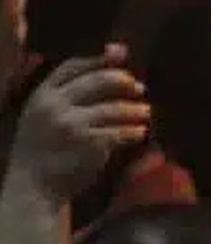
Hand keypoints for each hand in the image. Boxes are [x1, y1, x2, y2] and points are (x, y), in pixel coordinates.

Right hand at [8, 44, 149, 203]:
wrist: (32, 189)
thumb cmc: (43, 148)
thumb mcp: (42, 115)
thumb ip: (67, 91)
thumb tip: (111, 55)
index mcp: (41, 96)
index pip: (72, 66)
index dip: (99, 58)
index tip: (121, 53)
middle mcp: (54, 107)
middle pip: (99, 81)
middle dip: (124, 81)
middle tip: (140, 88)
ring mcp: (72, 125)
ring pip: (114, 108)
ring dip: (135, 110)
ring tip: (145, 112)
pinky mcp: (89, 144)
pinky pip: (120, 132)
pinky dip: (134, 131)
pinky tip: (140, 132)